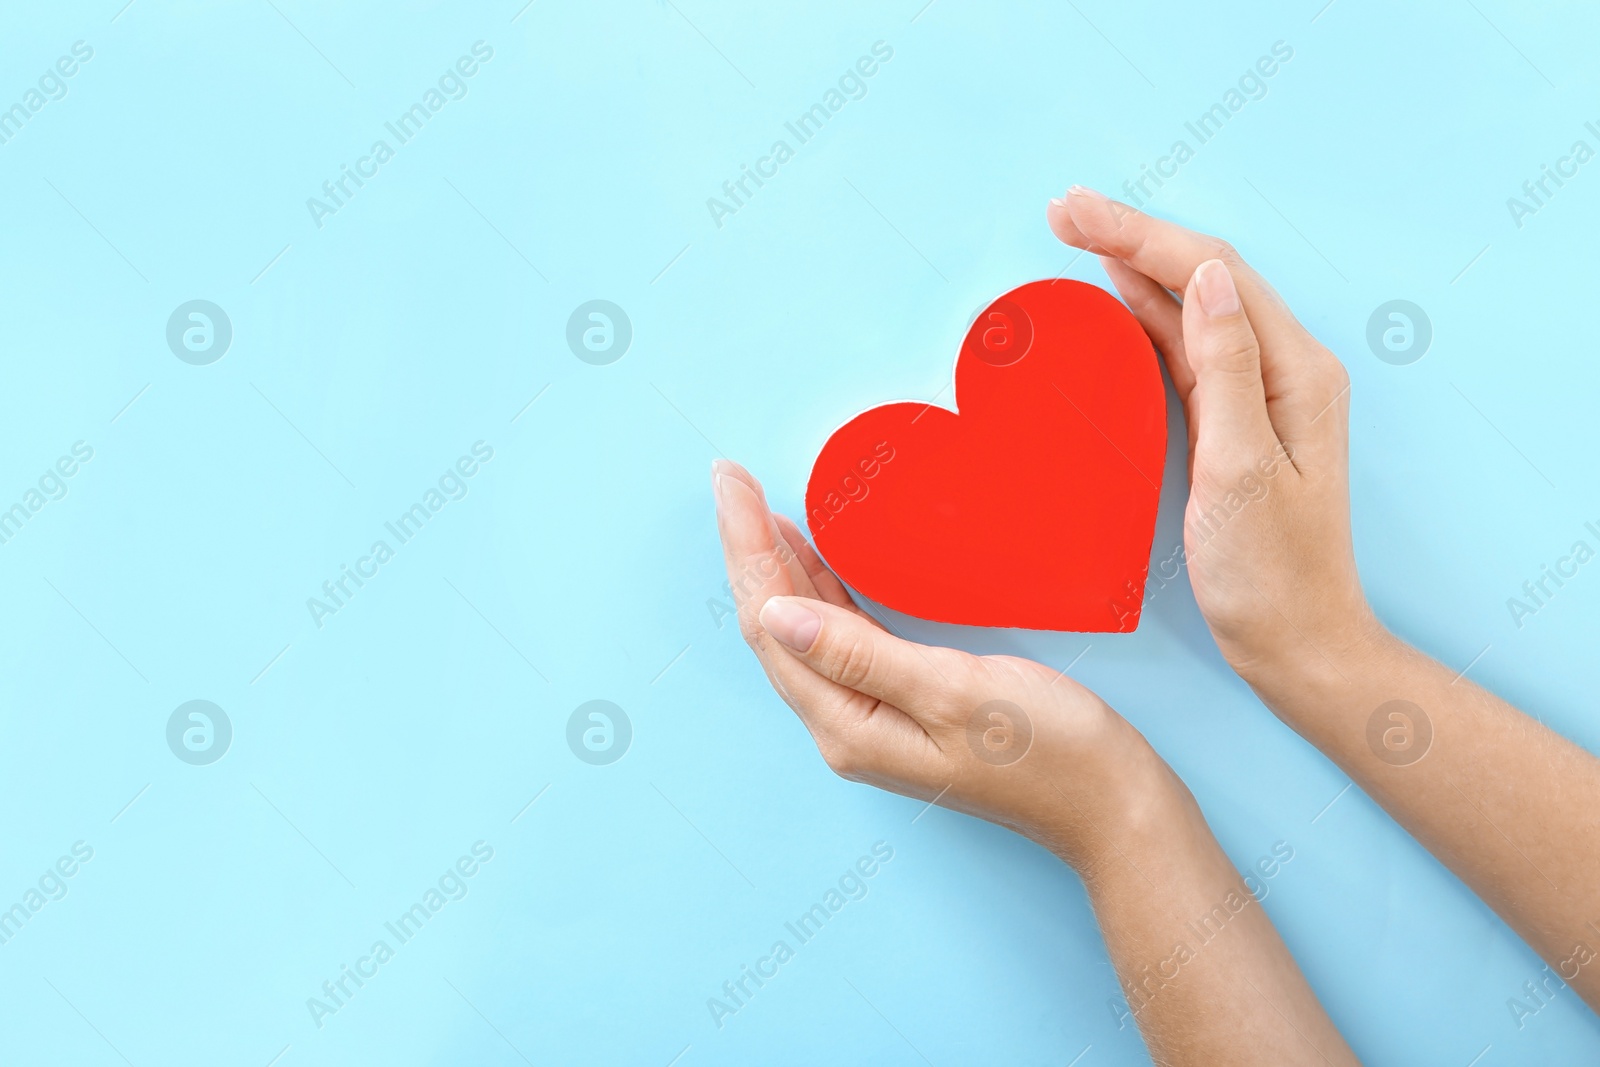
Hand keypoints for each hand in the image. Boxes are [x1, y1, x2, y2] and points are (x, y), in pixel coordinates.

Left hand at [712, 459, 1175, 865]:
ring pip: (804, 631)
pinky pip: (841, 639)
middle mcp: (846, 727)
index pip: (772, 623)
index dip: (747, 548)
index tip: (731, 480)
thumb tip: (776, 615)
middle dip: (749, 550)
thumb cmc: (1047, 751)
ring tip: (757, 507)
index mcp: (847, 726)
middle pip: (775, 626)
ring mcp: (873, 719)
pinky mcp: (904, 706)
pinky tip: (817, 561)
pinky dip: (821, 591)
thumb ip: (860, 654)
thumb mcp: (952, 692)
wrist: (1110, 806)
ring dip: (779, 568)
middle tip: (731, 478)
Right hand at [1047, 186, 1380, 686]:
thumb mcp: (1242, 471)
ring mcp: (1259, 393)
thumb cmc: (1271, 573)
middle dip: (1131, 235)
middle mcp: (1284, 369)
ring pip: (1191, 306)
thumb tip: (1203, 278)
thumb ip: (1226, 369)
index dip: (1142, 234)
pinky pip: (1184, 349)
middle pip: (1202, 275)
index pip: (1213, 272)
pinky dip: (1142, 315)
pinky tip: (1112, 298)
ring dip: (1133, 266)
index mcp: (1296, 371)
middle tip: (1061, 211)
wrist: (1297, 642)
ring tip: (1076, 235)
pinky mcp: (1233, 421)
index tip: (1075, 214)